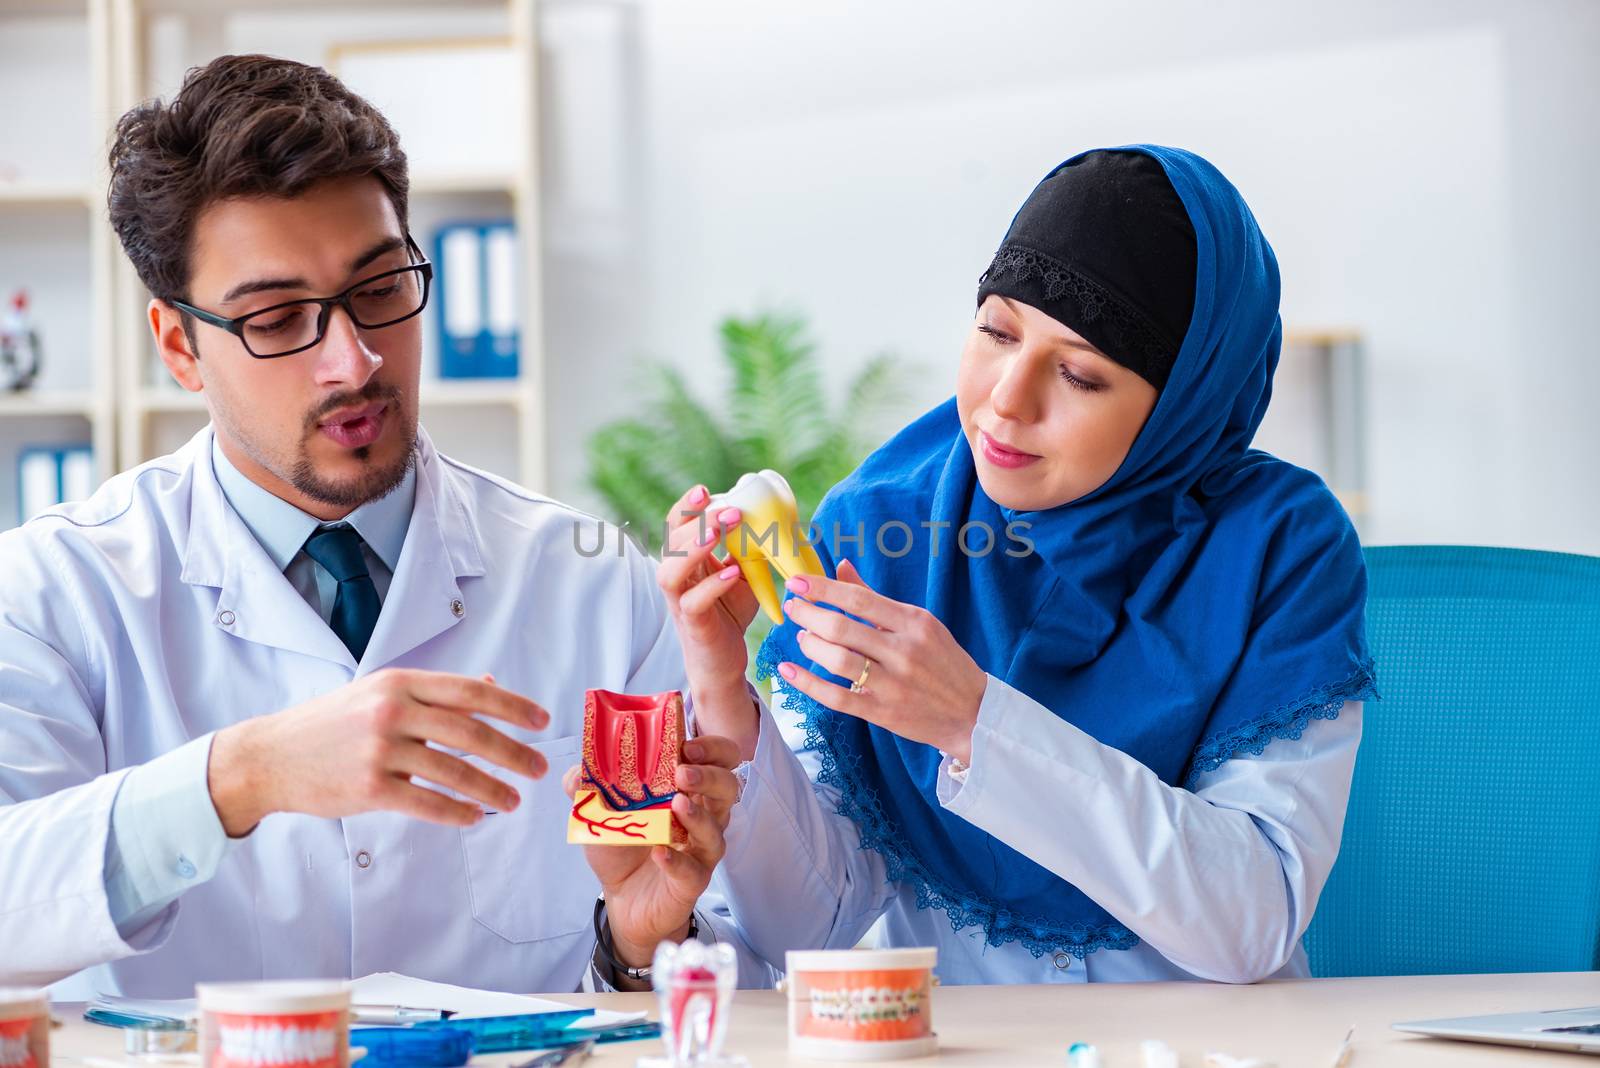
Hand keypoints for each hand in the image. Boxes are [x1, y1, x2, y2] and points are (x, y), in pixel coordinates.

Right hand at [208, 669, 550, 836]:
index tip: (541, 721)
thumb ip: (434, 692)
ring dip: (491, 790)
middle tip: (538, 768)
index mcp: (400, 683)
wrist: (270, 757)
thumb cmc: (331, 724)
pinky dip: (457, 813)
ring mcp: (380, 750)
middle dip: (513, 752)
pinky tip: (475, 818)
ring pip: (454, 772)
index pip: (470, 692)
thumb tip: (490, 684)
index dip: (512, 706)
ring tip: (512, 801)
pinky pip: (428, 803)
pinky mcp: (370, 788)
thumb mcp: (380, 692)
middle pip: (471, 733)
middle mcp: (392, 711)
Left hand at [566, 735, 742, 982]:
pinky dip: (677, 860)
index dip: (712, 748)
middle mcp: (703, 816)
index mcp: (689, 790)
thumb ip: (588, 786)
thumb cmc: (623, 845)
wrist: (622, 897)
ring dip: (699, 815)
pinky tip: (660, 852)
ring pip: (716, 830)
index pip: (719, 759)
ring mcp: (700, 850)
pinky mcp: (692, 881)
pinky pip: (693, 871)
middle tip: (682, 773)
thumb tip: (578, 771)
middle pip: (729, 788)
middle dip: (710, 776)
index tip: (688, 745)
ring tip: (676, 805)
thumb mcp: (601, 810)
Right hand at [657, 484, 761, 757]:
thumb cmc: (730, 612)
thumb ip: (747, 548)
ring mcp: (681, 602)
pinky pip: (694, 603)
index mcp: (687, 560)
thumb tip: (774, 516)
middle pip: (671, 542)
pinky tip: (732, 573)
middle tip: (727, 509)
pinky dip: (712, 586)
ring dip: (694, 549)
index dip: (687, 507)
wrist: (724, 661)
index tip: (705, 490)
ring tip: (718, 532)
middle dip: (697, 521)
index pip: (677, 526)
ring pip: (672, 571)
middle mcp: (677, 578)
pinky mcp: (693, 625)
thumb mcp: (743, 573)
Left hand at [774, 559, 986, 762]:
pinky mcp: (883, 712)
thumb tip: (841, 566)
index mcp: (914, 622)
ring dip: (810, 645)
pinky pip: (837, 697)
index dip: (823, 588)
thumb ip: (875, 598)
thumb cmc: (943, 662)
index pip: (859, 599)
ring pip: (838, 661)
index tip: (798, 581)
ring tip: (801, 636)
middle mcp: (904, 651)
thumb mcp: (920, 624)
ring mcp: (893, 684)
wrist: (973, 712)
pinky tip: (789, 670)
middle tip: (792, 607)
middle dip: (809, 614)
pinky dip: (808, 683)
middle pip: (843, 628)